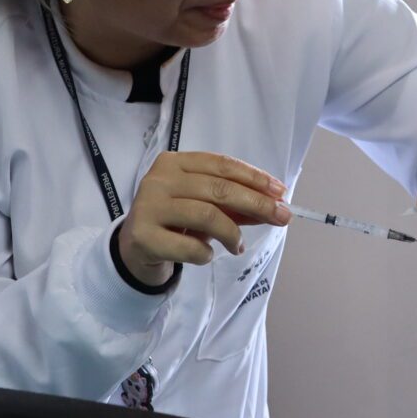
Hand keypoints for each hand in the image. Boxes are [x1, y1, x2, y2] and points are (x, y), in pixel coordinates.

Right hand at [116, 152, 289, 286]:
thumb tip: (274, 206)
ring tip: (239, 246)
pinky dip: (207, 254)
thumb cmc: (174, 221)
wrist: (134, 248)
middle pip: (219, 189)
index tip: (281, 192)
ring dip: (233, 234)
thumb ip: (234, 204)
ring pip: (207, 216)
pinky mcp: (144, 237)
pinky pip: (190, 247)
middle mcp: (159, 179)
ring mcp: (149, 207)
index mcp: (175, 162)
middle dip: (257, 203)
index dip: (254, 177)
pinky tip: (207, 255)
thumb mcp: (203, 205)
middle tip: (282, 217)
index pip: (222, 164)